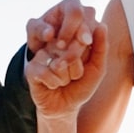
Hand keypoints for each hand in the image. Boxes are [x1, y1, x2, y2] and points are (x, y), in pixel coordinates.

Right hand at [25, 0, 106, 117]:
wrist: (64, 107)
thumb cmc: (80, 85)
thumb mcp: (97, 68)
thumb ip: (101, 47)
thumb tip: (102, 25)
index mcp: (71, 39)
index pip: (83, 37)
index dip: (87, 56)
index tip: (84, 68)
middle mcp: (55, 43)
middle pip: (72, 49)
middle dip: (77, 69)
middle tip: (73, 76)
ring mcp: (42, 54)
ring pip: (60, 63)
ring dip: (65, 78)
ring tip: (62, 81)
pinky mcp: (31, 67)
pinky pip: (47, 73)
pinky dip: (54, 83)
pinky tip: (51, 85)